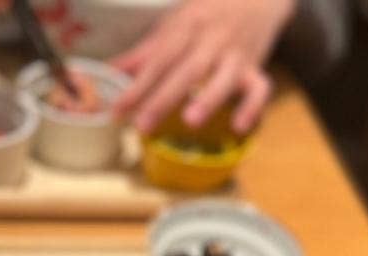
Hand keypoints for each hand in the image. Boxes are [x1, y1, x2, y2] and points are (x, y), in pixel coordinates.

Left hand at [111, 0, 296, 133]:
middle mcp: (212, 40)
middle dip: (164, 98)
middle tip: (144, 125)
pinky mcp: (255, 69)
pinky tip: (238, 128)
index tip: (118, 109)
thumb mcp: (173, 26)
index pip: (160, 58)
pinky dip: (252, 108)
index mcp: (187, 26)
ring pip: (224, 77)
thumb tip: (108, 73)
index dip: (138, 85)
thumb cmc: (206, 15)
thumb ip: (143, 53)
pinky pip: (260, 89)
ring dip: (208, 99)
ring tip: (190, 122)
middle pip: (187, 70)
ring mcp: (236, 55)